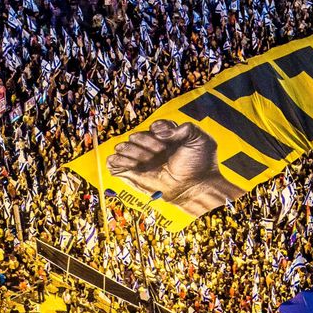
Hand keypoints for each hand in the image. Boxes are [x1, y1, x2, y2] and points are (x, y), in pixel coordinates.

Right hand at [106, 119, 244, 216]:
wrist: (196, 186)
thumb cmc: (200, 164)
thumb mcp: (200, 139)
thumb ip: (184, 127)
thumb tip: (158, 131)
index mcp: (166, 138)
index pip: (154, 125)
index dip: (159, 129)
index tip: (168, 140)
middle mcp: (151, 148)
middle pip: (136, 135)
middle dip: (146, 141)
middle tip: (161, 152)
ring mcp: (140, 160)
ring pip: (122, 146)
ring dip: (133, 151)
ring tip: (149, 160)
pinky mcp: (131, 173)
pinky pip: (112, 162)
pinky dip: (119, 160)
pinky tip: (135, 165)